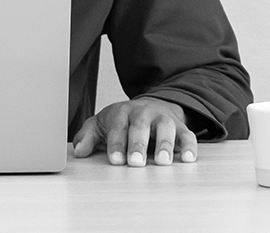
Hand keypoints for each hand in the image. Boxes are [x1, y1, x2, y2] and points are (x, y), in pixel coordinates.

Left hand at [71, 97, 197, 166]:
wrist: (151, 106)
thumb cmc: (123, 121)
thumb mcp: (101, 125)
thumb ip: (88, 136)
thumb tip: (79, 151)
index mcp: (121, 112)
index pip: (117, 127)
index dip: (116, 144)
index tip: (115, 160)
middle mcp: (143, 113)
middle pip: (140, 126)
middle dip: (138, 144)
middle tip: (136, 162)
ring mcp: (163, 118)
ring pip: (165, 128)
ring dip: (165, 145)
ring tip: (162, 162)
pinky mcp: (180, 126)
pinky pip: (187, 135)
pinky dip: (190, 146)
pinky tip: (188, 159)